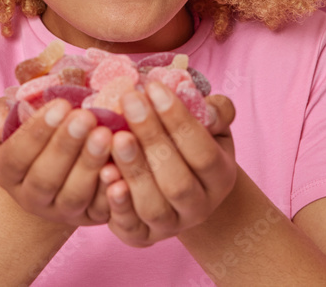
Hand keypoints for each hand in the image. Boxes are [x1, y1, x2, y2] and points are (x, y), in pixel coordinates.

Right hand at [0, 97, 117, 226]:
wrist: (57, 162)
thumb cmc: (33, 130)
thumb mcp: (5, 117)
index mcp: (6, 172)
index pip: (16, 157)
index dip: (37, 132)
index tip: (60, 104)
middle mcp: (31, 197)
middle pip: (45, 179)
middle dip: (66, 146)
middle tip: (86, 117)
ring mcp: (62, 210)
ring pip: (74, 195)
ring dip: (89, 165)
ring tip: (105, 134)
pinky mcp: (92, 216)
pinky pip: (102, 208)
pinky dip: (111, 190)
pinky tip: (120, 167)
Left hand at [101, 83, 236, 246]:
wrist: (178, 187)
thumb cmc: (189, 145)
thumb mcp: (210, 125)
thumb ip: (213, 109)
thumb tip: (196, 97)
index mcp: (220, 177)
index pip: (203, 151)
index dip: (178, 120)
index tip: (153, 87)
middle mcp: (199, 207)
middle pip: (177, 181)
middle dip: (152, 138)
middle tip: (128, 101)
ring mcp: (170, 226)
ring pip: (153, 206)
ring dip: (133, 170)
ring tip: (115, 136)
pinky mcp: (141, 237)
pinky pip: (129, 226)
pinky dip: (117, 204)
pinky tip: (104, 172)